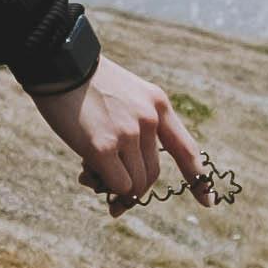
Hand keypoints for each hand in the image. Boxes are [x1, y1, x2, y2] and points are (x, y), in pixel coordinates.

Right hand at [35, 58, 212, 212]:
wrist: (58, 65)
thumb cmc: (84, 84)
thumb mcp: (124, 96)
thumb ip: (133, 130)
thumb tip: (125, 182)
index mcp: (158, 104)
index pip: (186, 148)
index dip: (198, 178)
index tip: (208, 202)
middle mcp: (149, 120)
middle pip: (152, 174)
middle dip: (134, 189)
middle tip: (113, 197)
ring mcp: (128, 134)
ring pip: (134, 184)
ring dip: (114, 188)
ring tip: (89, 175)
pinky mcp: (104, 147)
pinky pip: (116, 184)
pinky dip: (104, 186)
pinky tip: (85, 174)